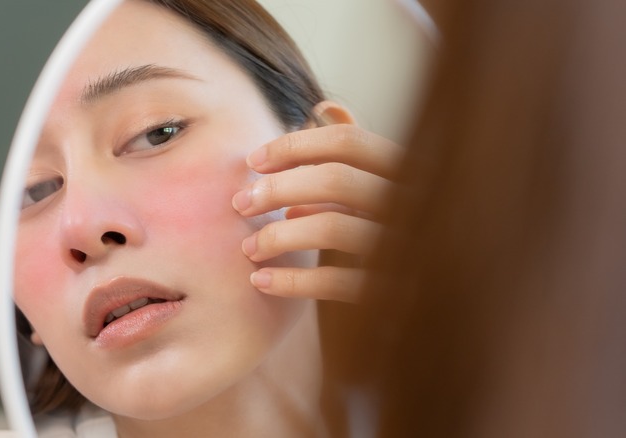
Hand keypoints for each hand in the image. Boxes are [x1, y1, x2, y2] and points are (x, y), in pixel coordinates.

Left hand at [232, 105, 401, 302]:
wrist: (420, 298)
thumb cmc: (384, 231)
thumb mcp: (374, 187)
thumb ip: (352, 150)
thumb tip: (324, 106)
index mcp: (405, 170)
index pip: (348, 141)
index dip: (295, 146)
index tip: (253, 162)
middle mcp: (411, 203)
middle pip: (336, 180)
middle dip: (277, 188)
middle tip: (240, 203)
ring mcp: (403, 248)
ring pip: (332, 228)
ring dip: (277, 237)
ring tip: (248, 248)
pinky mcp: (388, 291)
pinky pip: (334, 282)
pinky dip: (291, 281)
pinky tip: (261, 281)